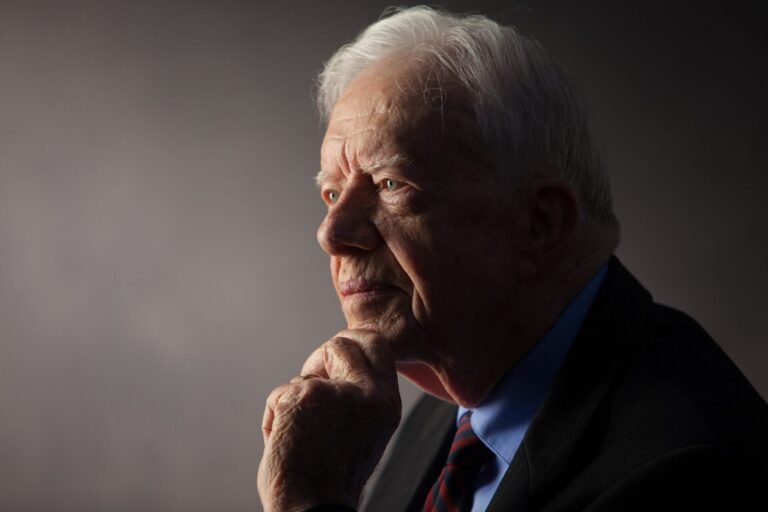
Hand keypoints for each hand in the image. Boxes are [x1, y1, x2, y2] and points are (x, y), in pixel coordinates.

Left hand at [258, 330, 401, 511]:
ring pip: (305, 374)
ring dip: (295, 398)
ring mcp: (335, 393)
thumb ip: (360, 395)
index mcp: (387, 402)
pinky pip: (280, 394)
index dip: (352, 345)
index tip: (335, 359)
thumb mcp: (366, 430)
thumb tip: (335, 361)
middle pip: (343, 342)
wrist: (312, 508)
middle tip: (311, 379)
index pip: (377, 344)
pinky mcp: (301, 398)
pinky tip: (283, 442)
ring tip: (299, 433)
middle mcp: (368, 393)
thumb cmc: (334, 477)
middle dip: (322, 355)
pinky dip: (274, 417)